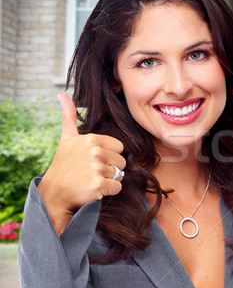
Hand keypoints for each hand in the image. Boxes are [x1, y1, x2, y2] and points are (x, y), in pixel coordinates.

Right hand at [38, 94, 125, 233]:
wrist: (54, 193)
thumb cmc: (64, 166)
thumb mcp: (66, 139)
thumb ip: (69, 117)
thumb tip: (62, 94)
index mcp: (91, 139)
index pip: (119, 147)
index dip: (109, 156)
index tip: (92, 160)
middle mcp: (94, 151)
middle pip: (122, 161)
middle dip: (110, 168)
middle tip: (91, 172)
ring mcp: (96, 168)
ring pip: (120, 174)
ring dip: (108, 180)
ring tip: (91, 180)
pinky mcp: (98, 184)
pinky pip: (117, 187)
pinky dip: (109, 191)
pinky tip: (94, 190)